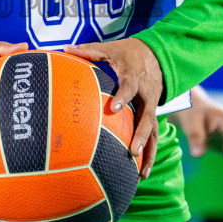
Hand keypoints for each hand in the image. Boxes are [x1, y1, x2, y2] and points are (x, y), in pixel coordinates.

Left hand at [65, 38, 165, 178]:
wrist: (158, 54)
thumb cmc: (128, 53)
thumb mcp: (110, 49)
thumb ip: (88, 50)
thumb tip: (65, 48)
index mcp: (134, 77)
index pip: (129, 88)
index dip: (122, 97)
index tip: (113, 108)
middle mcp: (146, 95)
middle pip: (147, 117)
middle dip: (141, 135)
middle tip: (133, 151)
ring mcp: (152, 107)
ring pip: (154, 131)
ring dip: (149, 151)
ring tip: (142, 173)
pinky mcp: (153, 114)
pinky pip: (154, 136)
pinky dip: (150, 154)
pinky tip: (143, 173)